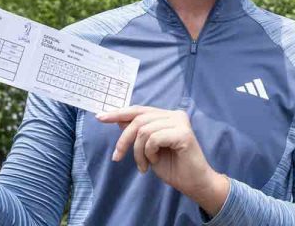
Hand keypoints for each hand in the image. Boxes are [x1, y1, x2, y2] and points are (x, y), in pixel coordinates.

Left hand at [96, 106, 228, 214]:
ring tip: (144, 165)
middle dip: (124, 140)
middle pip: (138, 120)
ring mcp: (180, 122)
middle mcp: (175, 115)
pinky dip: (149, 153)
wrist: (194, 184)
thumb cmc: (173, 167)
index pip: (138, 110)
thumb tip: (118, 119)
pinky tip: (155, 161)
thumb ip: (137, 132)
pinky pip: (154, 139)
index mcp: (167, 116)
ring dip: (138, 152)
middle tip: (117, 157)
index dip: (118, 113)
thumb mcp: (148, 149)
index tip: (100, 117)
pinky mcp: (184, 133)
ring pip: (143, 131)